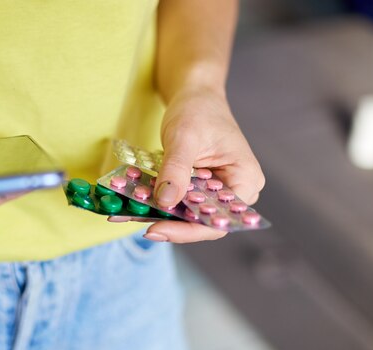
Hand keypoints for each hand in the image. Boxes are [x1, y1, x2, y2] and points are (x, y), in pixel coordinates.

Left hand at [111, 87, 264, 242]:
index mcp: (245, 180)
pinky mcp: (198, 189)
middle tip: (140, 227)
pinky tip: (131, 205)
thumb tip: (165, 202)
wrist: (195, 95)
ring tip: (127, 216)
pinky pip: (178, 202)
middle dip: (169, 225)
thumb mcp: (185, 138)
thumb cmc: (198, 110)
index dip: (188, 230)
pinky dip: (156, 203)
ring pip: (187, 215)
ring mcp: (215, 192)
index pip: (218, 219)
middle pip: (202, 222)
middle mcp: (234, 191)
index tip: (158, 229)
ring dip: (158, 216)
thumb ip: (176, 170)